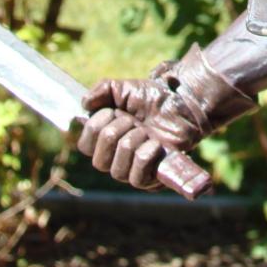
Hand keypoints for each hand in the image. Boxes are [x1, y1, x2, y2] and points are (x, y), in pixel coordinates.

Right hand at [76, 45, 256, 197]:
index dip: (96, 126)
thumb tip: (85, 103)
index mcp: (105, 142)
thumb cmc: (152, 98)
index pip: (85, 146)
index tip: (113, 111)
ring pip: (119, 170)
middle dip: (117, 132)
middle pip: (100, 161)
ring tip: (147, 131)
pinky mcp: (155, 178)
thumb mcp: (123, 88)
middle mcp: (116, 161)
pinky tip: (156, 144)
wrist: (181, 102)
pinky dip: (146, 156)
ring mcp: (134, 172)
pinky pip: (139, 178)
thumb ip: (101, 90)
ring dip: (133, 142)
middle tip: (135, 121)